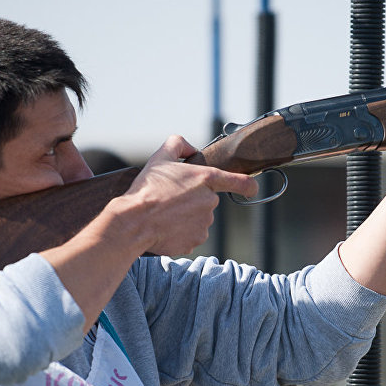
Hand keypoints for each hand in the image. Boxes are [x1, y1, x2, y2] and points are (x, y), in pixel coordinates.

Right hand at [125, 135, 258, 255]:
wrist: (134, 221)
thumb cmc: (147, 189)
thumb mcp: (161, 156)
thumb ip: (179, 144)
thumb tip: (191, 150)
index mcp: (206, 179)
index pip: (241, 182)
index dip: (248, 185)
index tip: (251, 188)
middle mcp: (210, 202)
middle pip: (208, 200)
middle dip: (194, 199)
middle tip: (171, 199)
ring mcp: (204, 224)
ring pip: (200, 218)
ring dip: (186, 216)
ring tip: (165, 214)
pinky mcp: (195, 240)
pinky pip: (191, 234)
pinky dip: (181, 232)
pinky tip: (166, 227)